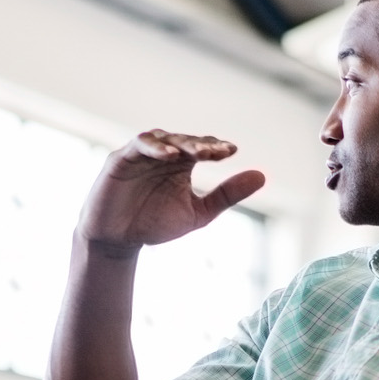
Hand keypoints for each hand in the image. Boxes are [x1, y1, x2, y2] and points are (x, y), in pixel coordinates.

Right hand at [76, 131, 266, 257]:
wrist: (116, 241)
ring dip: (180, 143)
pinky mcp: (120, 159)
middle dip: (201, 145)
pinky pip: (138, 146)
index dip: (216, 147)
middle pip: (185, 140)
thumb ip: (227, 195)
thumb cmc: (154, 224)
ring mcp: (141, 154)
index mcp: (182, 164)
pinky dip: (154, 147)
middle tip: (217, 152)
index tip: (232, 151)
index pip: (203, 147)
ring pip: (163, 137)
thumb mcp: (198, 213)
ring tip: (197, 152)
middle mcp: (163, 154)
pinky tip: (169, 155)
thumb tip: (262, 176)